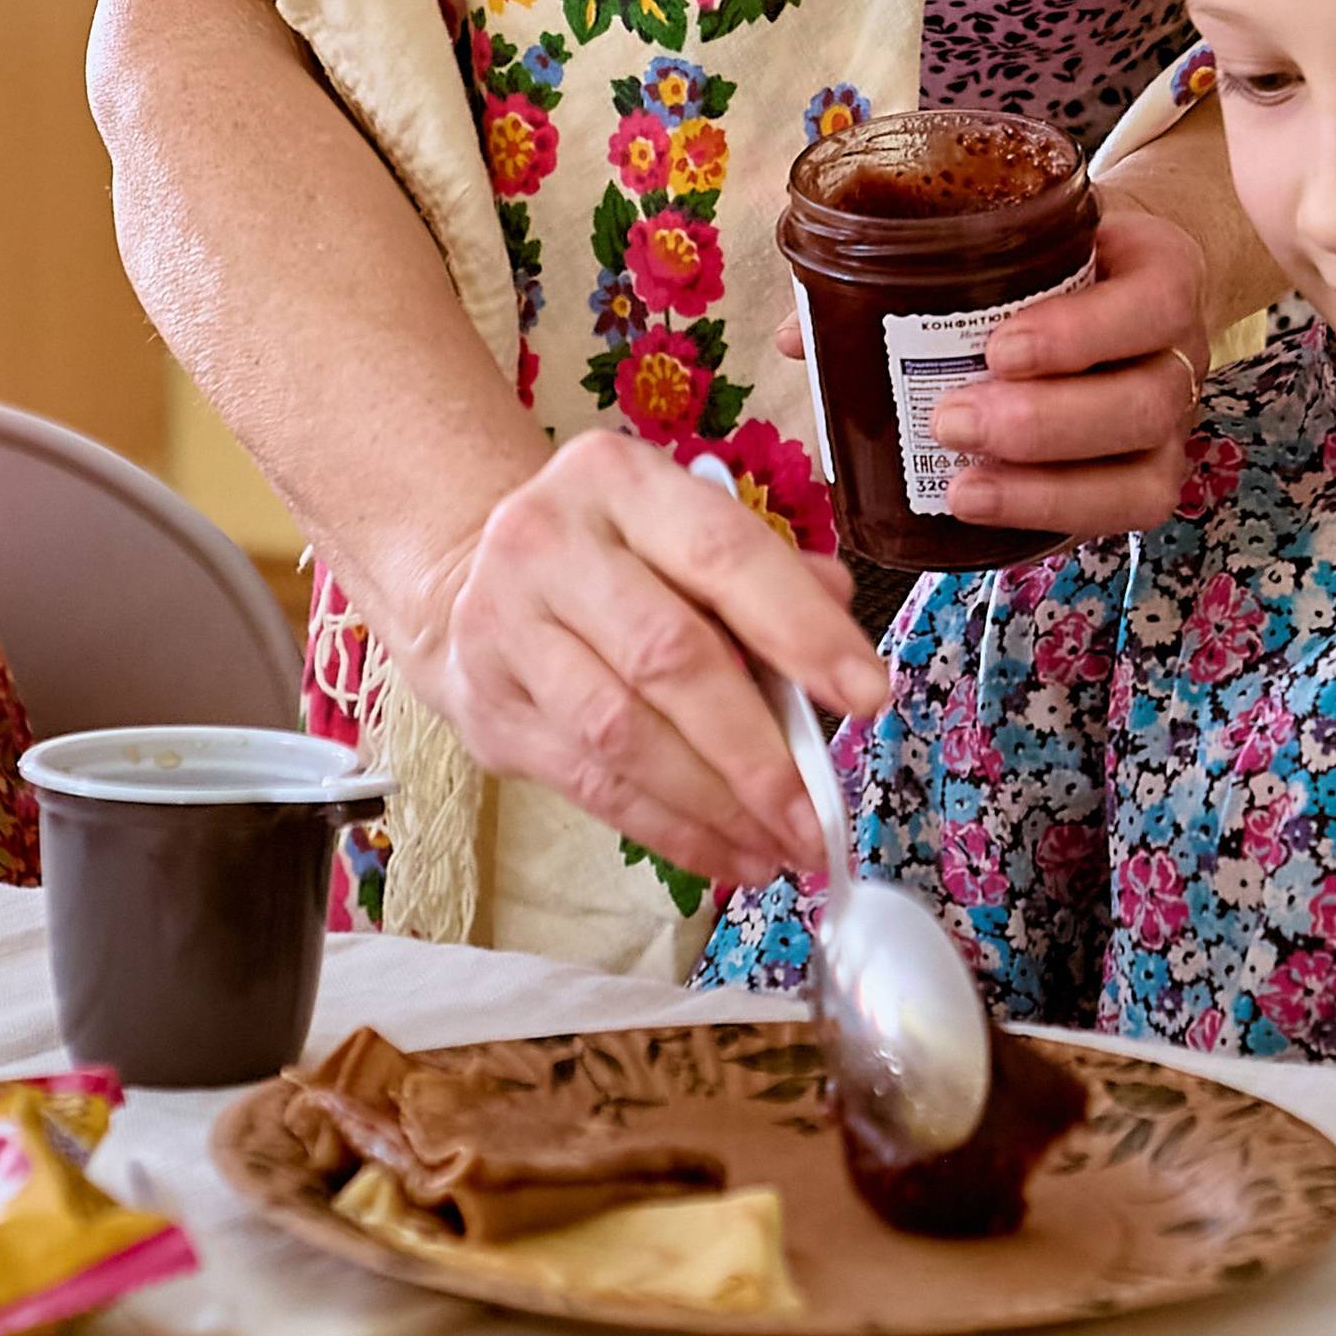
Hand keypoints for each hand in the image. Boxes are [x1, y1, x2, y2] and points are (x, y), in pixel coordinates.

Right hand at [391, 434, 887, 890]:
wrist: (468, 571)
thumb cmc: (615, 552)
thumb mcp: (684, 525)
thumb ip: (770, 576)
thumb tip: (843, 651)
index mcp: (619, 480)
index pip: (724, 554)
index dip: (802, 629)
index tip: (868, 695)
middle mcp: (550, 544)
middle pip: (668, 657)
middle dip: (756, 751)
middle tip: (817, 817)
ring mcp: (505, 628)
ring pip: (624, 735)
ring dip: (715, 806)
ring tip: (781, 848)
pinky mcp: (488, 709)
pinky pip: (590, 785)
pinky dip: (669, 830)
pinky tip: (726, 854)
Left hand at [928, 200, 1207, 539]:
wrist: (1118, 270)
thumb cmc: (1060, 250)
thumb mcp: (1021, 227)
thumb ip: (935, 256)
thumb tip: (806, 327)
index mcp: (1163, 272)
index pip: (1154, 304)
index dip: (1081, 335)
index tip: (998, 348)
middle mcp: (1180, 352)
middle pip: (1147, 404)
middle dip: (1043, 425)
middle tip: (950, 421)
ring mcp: (1173, 423)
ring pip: (1144, 476)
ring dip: (1046, 488)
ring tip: (961, 486)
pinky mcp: (1148, 474)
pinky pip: (1121, 515)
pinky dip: (1051, 518)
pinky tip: (986, 511)